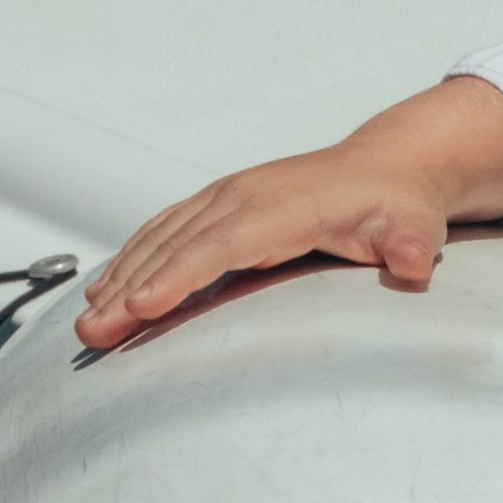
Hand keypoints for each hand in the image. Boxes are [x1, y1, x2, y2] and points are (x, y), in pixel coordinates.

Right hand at [76, 76, 502, 350]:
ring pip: (160, 238)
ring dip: (119, 278)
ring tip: (87, 322)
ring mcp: (225, 198)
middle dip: (129, 289)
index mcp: (281, 208)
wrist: (389, 168)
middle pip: (174, 246)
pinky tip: (108, 291)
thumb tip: (414, 263)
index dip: (178, 276)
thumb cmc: (398, 206)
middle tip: (92, 334)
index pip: (220, 245)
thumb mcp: (416, 227)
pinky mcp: (217, 206)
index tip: (140, 307)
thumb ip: (412, 247)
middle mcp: (242, 198)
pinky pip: (164, 232)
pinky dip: (131, 260)